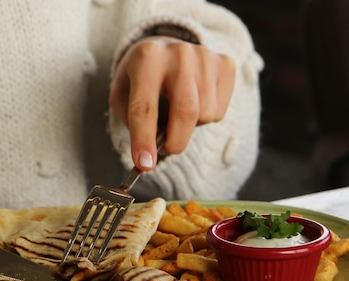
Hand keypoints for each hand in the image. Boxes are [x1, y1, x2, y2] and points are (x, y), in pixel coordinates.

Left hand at [110, 36, 235, 169]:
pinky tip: (194, 101)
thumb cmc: (139, 78)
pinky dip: (206, 117)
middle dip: (175, 142)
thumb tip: (150, 155)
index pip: (145, 107)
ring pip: (205, 115)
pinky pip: (219, 111)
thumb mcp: (122, 95)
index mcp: (146, 58)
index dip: (144, 140)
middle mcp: (178, 53)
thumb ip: (133, 123)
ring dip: (189, 127)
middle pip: (185, 113)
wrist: (164, 47)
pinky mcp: (225, 64)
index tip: (145, 164)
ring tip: (176, 112)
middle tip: (165, 149)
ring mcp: (205, 57)